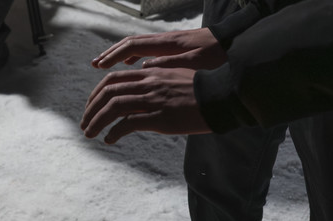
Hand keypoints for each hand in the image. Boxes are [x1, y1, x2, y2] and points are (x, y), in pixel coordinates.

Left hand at [81, 67, 211, 142]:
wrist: (220, 98)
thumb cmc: (199, 90)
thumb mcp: (174, 76)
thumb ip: (156, 75)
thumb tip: (144, 71)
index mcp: (150, 74)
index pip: (113, 80)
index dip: (96, 93)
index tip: (91, 106)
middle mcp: (147, 85)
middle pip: (108, 92)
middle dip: (91, 109)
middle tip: (84, 123)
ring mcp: (152, 101)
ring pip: (113, 108)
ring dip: (97, 122)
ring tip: (90, 133)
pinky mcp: (159, 118)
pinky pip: (128, 124)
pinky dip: (114, 132)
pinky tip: (109, 140)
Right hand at [92, 28, 226, 70]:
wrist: (237, 44)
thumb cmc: (219, 57)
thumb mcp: (194, 64)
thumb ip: (168, 65)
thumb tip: (143, 67)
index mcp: (167, 44)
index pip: (133, 46)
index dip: (114, 56)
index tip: (99, 67)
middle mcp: (165, 41)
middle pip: (130, 43)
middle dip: (111, 54)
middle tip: (95, 65)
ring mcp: (170, 43)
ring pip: (138, 46)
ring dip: (121, 55)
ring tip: (107, 67)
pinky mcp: (175, 48)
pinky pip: (148, 49)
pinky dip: (135, 57)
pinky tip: (133, 67)